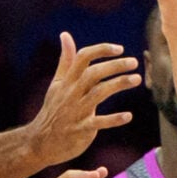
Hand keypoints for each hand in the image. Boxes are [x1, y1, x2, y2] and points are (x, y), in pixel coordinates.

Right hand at [25, 35, 140, 169]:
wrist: (39, 142)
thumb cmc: (53, 110)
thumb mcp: (57, 84)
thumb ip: (65, 60)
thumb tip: (65, 35)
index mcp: (66, 81)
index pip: (83, 57)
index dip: (101, 50)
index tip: (120, 49)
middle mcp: (71, 93)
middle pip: (93, 73)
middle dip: (114, 66)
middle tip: (134, 62)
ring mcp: (75, 111)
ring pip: (98, 94)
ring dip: (118, 85)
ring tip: (136, 79)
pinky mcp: (80, 130)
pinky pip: (98, 123)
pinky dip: (113, 119)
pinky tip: (128, 116)